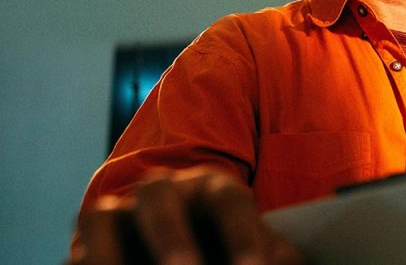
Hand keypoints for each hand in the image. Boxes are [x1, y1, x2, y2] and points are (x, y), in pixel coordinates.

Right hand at [71, 167, 303, 264]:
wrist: (185, 245)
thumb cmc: (231, 249)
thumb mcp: (253, 250)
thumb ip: (270, 255)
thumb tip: (286, 264)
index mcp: (213, 189)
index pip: (228, 200)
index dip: (242, 235)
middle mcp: (163, 191)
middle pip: (158, 194)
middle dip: (171, 239)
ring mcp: (119, 213)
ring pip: (103, 217)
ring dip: (112, 256)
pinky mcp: (87, 241)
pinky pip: (78, 249)